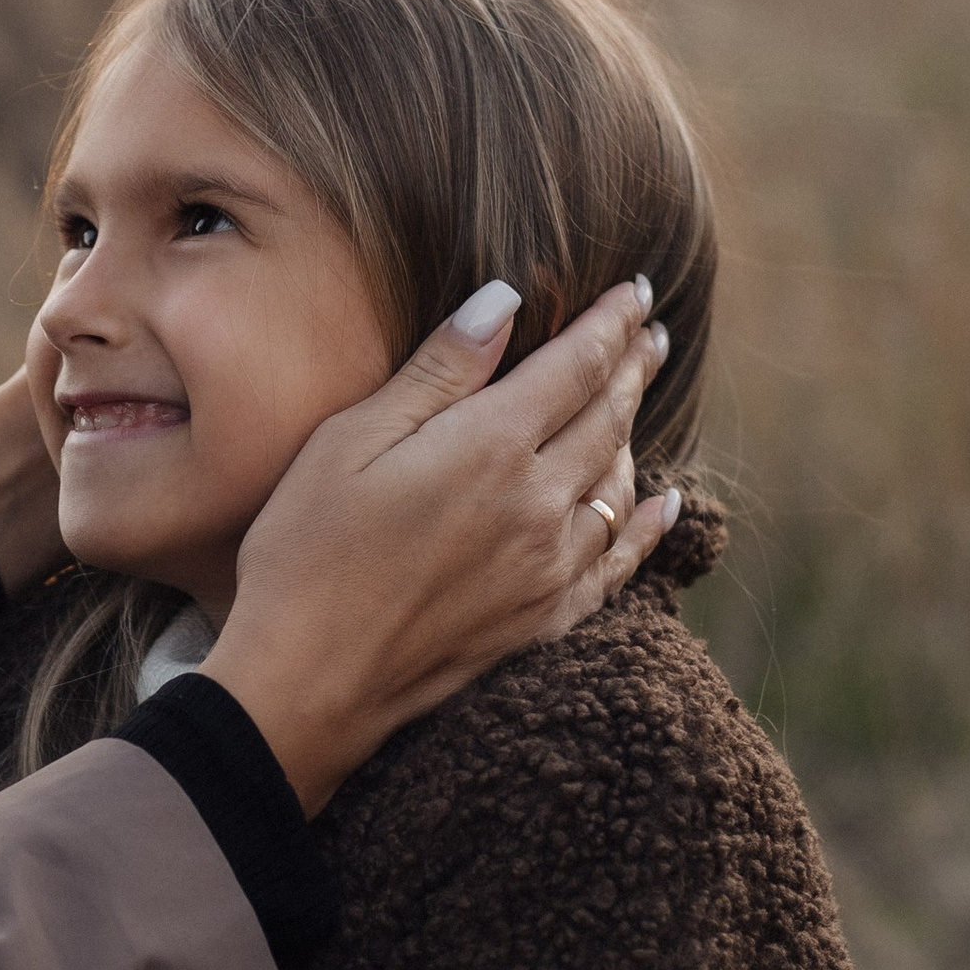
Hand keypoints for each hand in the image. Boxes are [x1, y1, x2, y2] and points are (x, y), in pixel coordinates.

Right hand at [203, 280, 675, 816]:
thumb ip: (439, 370)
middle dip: (631, 368)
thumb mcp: (353, 439)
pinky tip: (663, 506)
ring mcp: (547, 568)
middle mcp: (538, 504)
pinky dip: (646, 528)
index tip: (636, 291)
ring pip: (618, 485)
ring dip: (634, 434)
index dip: (610, 324)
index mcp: (491, 447)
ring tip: (637, 397)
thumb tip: (504, 301)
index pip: (576, 367)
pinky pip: (617, 565)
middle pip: (607, 419)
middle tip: (650, 332)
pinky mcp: (541, 619)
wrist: (306, 678)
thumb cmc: (307, 548)